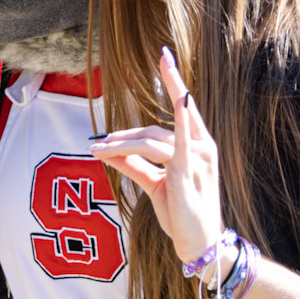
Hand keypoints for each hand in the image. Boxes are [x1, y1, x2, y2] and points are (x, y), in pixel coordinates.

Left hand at [91, 47, 224, 263]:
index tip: (164, 55)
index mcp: (198, 146)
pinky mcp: (187, 169)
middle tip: (97, 145)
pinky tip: (178, 97)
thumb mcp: (156, 184)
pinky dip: (175, 116)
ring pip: (149, 140)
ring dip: (119, 145)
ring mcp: (197, 156)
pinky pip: (171, 141)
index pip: (183, 108)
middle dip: (122, 138)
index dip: (173, 80)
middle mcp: (202, 146)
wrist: (198, 243)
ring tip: (97, 151)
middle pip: (152, 131)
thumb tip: (111, 152)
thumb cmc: (181, 214)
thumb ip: (136, 165)